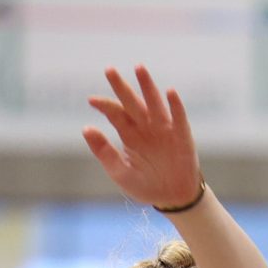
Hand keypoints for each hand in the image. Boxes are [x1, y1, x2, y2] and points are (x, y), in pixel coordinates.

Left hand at [82, 65, 200, 210]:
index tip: (91, 100)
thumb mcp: (120, 173)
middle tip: (109, 70)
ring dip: (147, 86)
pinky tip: (170, 92)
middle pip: (131, 102)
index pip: (115, 114)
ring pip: (154, 102)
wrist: (172, 199)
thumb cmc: (145, 185)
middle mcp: (145, 126)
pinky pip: (178, 117)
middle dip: (121, 86)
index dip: (104, 105)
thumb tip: (85, 129)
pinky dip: (175, 105)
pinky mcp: (181, 135)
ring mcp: (163, 128)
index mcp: (129, 134)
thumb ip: (104, 152)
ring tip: (139, 69)